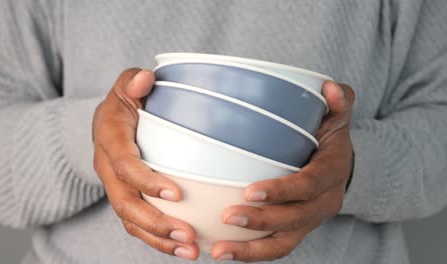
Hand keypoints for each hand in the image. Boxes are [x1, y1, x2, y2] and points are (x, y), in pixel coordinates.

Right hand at [92, 69, 198, 259]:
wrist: (108, 122)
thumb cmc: (124, 102)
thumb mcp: (126, 85)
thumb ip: (133, 81)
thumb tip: (146, 79)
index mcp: (110, 140)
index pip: (124, 165)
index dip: (146, 181)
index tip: (176, 193)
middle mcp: (108, 169)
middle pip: (125, 204)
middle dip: (155, 223)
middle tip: (188, 235)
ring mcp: (116, 187)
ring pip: (131, 222)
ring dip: (160, 240)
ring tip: (191, 251)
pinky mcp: (126, 198)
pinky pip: (138, 225)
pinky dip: (159, 240)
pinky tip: (186, 248)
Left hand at [211, 81, 355, 261]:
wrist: (341, 167)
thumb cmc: (330, 138)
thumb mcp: (337, 117)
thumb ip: (338, 102)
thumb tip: (329, 87)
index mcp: (332, 173)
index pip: (308, 185)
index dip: (282, 191)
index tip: (249, 191)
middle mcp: (323, 203)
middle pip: (294, 219)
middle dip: (261, 221)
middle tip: (227, 217)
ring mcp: (309, 221)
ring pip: (284, 242)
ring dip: (251, 250)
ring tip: (218, 251)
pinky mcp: (296, 230)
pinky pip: (276, 247)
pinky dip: (251, 253)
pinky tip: (222, 251)